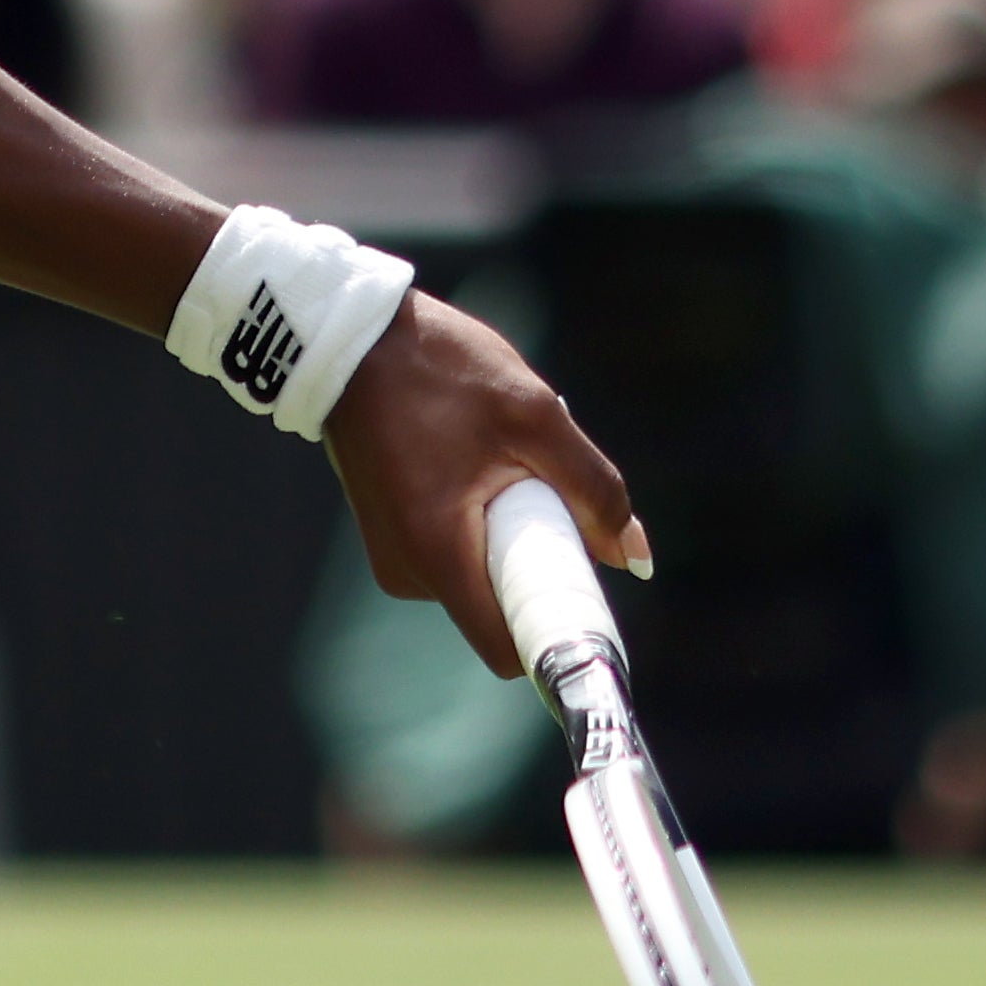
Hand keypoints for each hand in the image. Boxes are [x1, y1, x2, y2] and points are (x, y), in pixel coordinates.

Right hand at [325, 293, 643, 676]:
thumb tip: (635, 555)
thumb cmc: (440, 370)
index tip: (590, 595)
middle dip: (537, 565)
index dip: (557, 630)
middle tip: (546, 494)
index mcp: (437, 551)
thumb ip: (594, 488)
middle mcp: (406, 570)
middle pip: (499, 609)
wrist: (351, 338)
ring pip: (480, 578)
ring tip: (499, 461)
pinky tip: (474, 462)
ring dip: (511, 536)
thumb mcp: (534, 417)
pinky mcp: (390, 536)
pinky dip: (482, 524)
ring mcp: (393, 555)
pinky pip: (456, 554)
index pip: (506, 647)